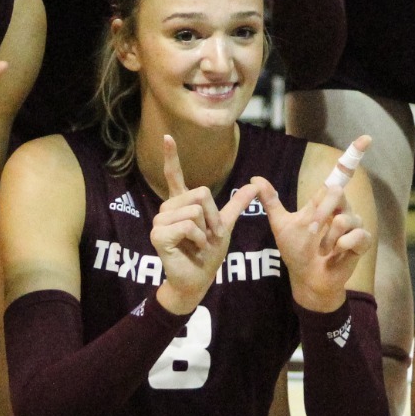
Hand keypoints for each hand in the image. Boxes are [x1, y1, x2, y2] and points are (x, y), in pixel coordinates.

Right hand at [151, 134, 254, 314]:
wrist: (199, 279)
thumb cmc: (208, 254)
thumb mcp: (226, 225)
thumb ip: (237, 204)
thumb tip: (256, 184)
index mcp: (181, 204)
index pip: (175, 175)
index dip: (171, 156)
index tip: (167, 136)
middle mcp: (168, 209)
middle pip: (200, 193)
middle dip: (213, 217)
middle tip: (208, 236)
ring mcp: (160, 221)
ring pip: (195, 210)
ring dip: (206, 231)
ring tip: (199, 244)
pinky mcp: (158, 234)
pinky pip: (188, 226)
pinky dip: (199, 239)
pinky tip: (193, 249)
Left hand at [261, 137, 374, 312]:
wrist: (307, 279)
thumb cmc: (297, 251)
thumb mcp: (280, 224)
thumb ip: (271, 201)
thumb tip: (254, 178)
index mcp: (326, 200)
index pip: (341, 173)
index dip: (354, 153)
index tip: (365, 138)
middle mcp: (343, 208)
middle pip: (336, 193)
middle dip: (320, 214)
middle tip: (311, 231)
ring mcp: (355, 225)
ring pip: (345, 218)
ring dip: (327, 237)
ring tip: (322, 249)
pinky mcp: (362, 242)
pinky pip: (356, 236)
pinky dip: (341, 246)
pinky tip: (335, 254)